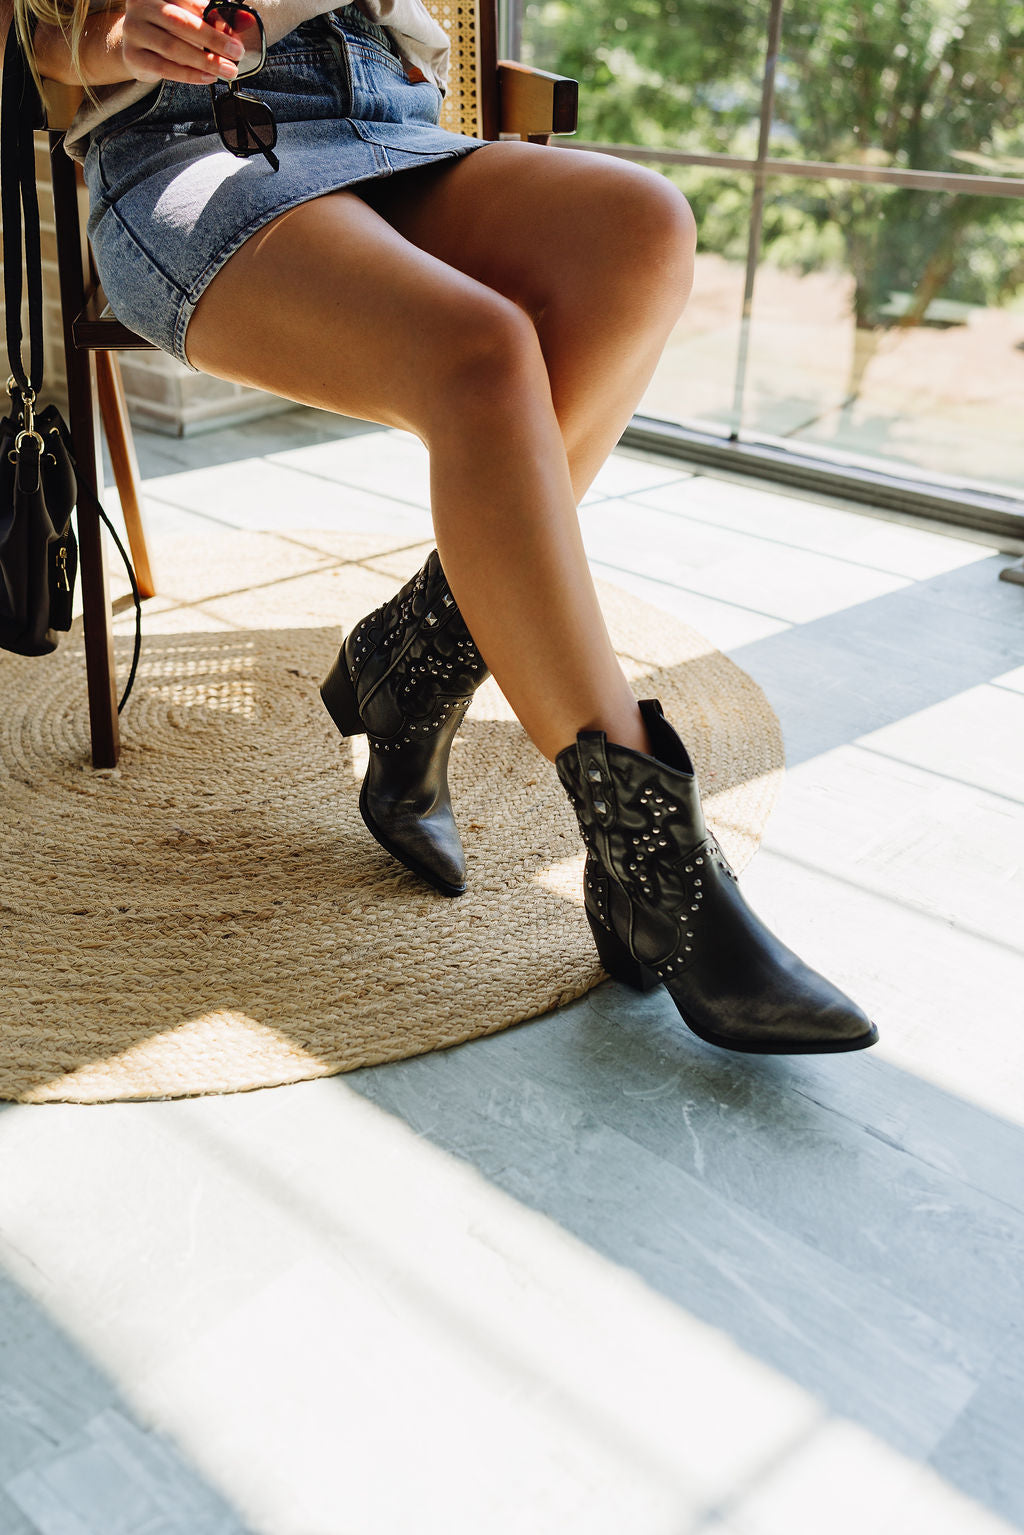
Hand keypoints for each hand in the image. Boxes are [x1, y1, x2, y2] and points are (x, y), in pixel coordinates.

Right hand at [120, 0, 245, 84]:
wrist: (136, 46)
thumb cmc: (168, 28)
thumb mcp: (189, 16)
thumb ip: (213, 16)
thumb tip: (246, 20)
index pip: (189, 0)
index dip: (213, 15)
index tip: (235, 31)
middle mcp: (141, 5)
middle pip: (180, 21)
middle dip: (212, 39)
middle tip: (236, 53)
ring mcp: (133, 30)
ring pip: (173, 47)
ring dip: (205, 61)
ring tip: (227, 70)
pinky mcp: (133, 55)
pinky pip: (165, 68)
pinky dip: (190, 74)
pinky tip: (208, 77)